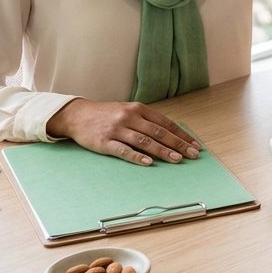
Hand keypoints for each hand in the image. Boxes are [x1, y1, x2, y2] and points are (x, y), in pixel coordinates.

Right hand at [46, 98, 201, 165]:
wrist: (77, 114)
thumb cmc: (106, 114)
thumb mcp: (128, 110)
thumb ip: (146, 120)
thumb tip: (170, 134)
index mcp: (138, 109)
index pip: (165, 123)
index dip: (181, 135)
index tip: (194, 144)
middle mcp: (129, 117)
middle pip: (158, 132)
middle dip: (178, 144)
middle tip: (192, 154)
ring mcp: (117, 129)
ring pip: (144, 141)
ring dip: (163, 151)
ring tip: (177, 159)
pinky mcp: (104, 142)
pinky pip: (123, 150)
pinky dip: (137, 156)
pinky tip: (148, 163)